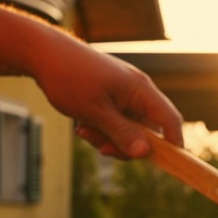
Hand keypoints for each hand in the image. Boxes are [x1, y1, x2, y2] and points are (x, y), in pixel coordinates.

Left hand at [29, 37, 183, 158]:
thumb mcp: (94, 111)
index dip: (173, 143)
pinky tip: (82, 124)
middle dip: (124, 144)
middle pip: (147, 131)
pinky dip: (100, 129)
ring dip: (108, 137)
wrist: (43, 54)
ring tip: (83, 131)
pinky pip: (114, 122)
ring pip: (127, 129)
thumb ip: (122, 133)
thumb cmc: (69, 77)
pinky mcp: (110, 97)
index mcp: (140, 90)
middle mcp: (136, 91)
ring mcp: (123, 94)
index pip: (169, 120)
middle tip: (100, 148)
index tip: (167, 163)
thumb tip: (145, 153)